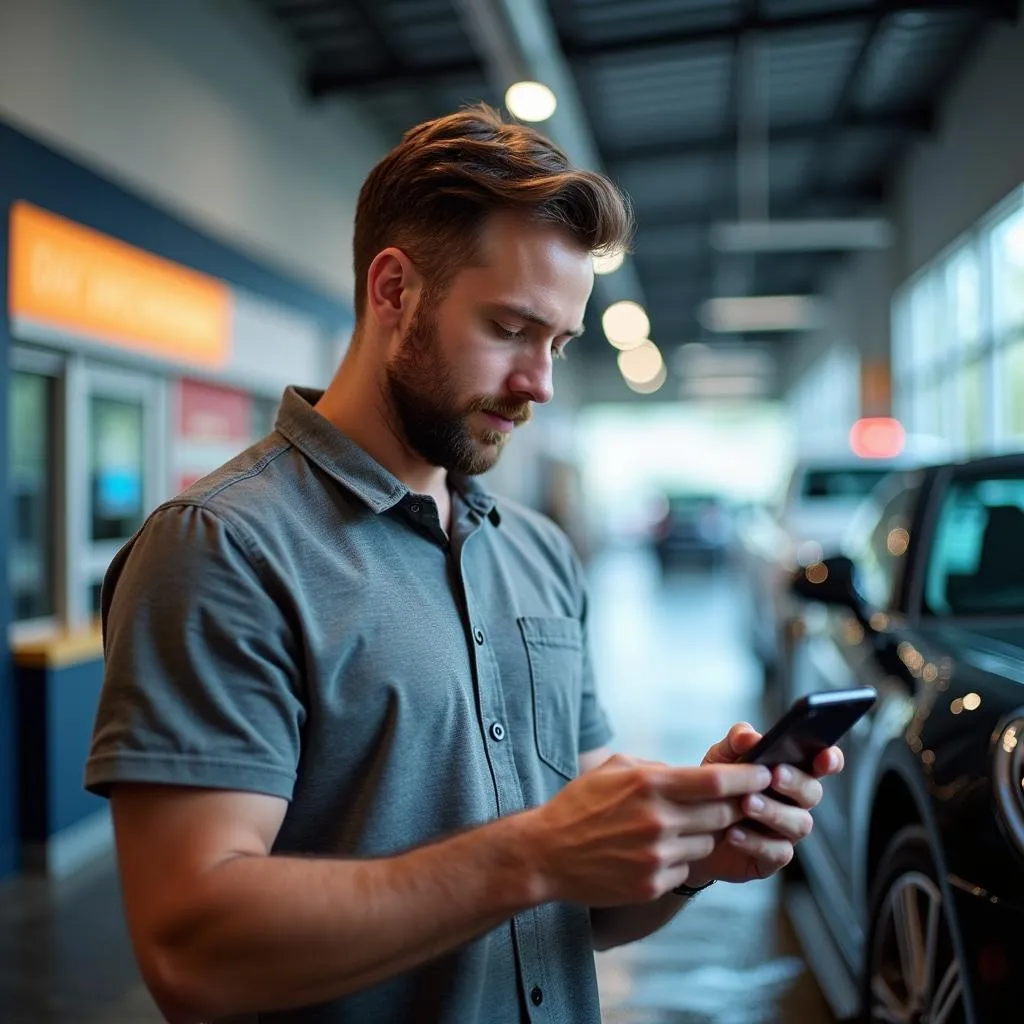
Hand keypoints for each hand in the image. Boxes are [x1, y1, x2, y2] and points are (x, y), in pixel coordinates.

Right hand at [523, 754, 771, 906]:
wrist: (546, 853)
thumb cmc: (580, 804)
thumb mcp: (615, 769)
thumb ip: (658, 768)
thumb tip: (695, 775)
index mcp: (650, 785)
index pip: (717, 781)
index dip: (748, 777)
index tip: (765, 772)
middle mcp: (658, 821)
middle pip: (723, 814)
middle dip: (734, 806)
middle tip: (736, 801)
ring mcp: (657, 856)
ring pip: (708, 843)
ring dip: (703, 834)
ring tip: (675, 827)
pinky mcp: (652, 885)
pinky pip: (686, 869)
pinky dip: (680, 859)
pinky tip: (652, 851)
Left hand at [684, 723, 844, 885]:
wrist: (691, 827)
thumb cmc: (716, 786)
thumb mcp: (721, 757)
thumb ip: (737, 741)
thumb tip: (751, 737)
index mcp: (789, 772)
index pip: (821, 764)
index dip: (830, 760)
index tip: (825, 758)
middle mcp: (794, 802)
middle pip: (813, 793)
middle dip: (796, 783)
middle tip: (775, 775)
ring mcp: (786, 831)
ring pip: (799, 824)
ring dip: (774, 812)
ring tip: (746, 803)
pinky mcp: (772, 857)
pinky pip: (777, 852)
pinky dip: (755, 842)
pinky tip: (734, 832)